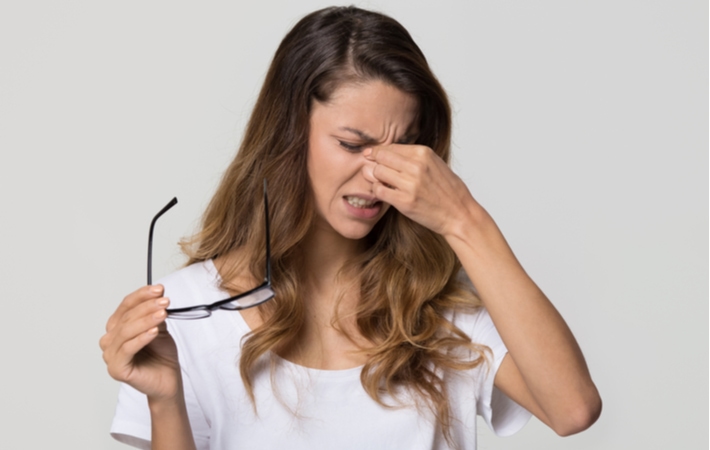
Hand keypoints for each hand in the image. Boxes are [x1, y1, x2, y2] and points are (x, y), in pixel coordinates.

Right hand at [99, 285, 180, 400]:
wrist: (168, 380)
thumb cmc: (161, 356)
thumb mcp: (159, 328)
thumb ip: (154, 313)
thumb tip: (158, 293)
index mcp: (117, 328)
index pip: (126, 306)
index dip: (141, 295)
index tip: (159, 289)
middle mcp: (110, 340)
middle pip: (126, 317)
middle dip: (147, 307)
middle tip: (164, 301)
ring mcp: (111, 355)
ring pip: (126, 332)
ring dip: (145, 320)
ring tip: (162, 313)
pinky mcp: (116, 369)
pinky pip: (127, 349)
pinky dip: (141, 338)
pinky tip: (154, 331)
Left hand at [363, 144, 477, 236]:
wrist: (459, 214)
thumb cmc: (448, 191)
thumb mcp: (435, 164)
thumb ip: (413, 157)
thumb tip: (387, 152)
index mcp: (424, 153)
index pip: (391, 147)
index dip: (379, 152)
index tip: (373, 157)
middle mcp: (417, 166)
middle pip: (381, 157)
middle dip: (375, 163)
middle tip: (375, 170)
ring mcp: (410, 184)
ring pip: (377, 172)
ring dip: (376, 178)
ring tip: (383, 183)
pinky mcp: (404, 201)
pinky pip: (378, 191)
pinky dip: (378, 191)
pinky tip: (385, 193)